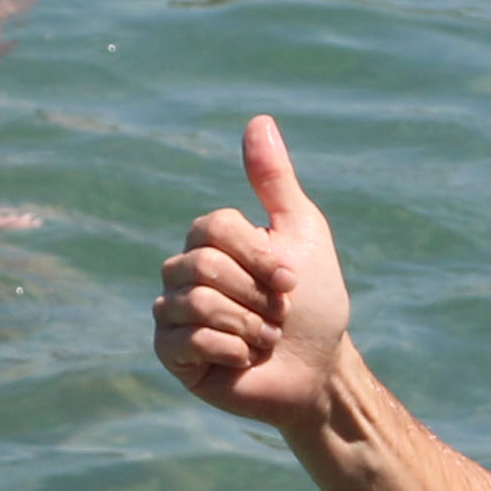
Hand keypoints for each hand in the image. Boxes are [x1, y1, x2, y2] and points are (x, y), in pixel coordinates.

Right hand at [156, 115, 355, 432]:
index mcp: (209, 241)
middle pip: (203, 266)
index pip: (213, 228)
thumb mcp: (302, 233)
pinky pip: (185, 340)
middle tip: (278, 316)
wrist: (319, 370)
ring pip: (195, 303)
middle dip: (256, 296)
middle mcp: (183, 273)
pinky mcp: (171, 354)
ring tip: (264, 340)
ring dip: (247, 326)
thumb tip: (258, 120)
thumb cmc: (316, 303)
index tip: (292, 280)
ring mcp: (173, 313)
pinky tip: (242, 360)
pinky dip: (229, 351)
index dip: (258, 256)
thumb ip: (275, 180)